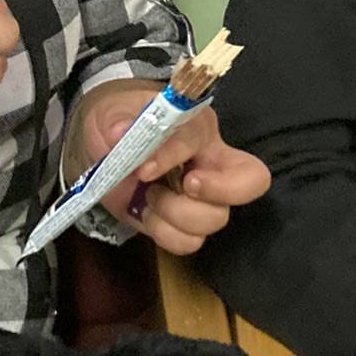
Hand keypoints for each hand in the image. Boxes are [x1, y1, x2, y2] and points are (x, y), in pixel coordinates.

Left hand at [76, 85, 269, 256]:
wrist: (105, 149)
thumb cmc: (119, 124)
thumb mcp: (111, 113)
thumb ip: (117, 120)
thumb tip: (120, 132)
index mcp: (197, 128)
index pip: (201, 138)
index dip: (175, 154)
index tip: (144, 168)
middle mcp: (210, 163)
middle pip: (250, 182)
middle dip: (219, 190)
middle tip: (186, 187)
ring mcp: (203, 198)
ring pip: (215, 219)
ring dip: (174, 214)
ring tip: (148, 196)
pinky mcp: (184, 225)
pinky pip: (190, 242)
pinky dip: (164, 233)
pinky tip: (146, 214)